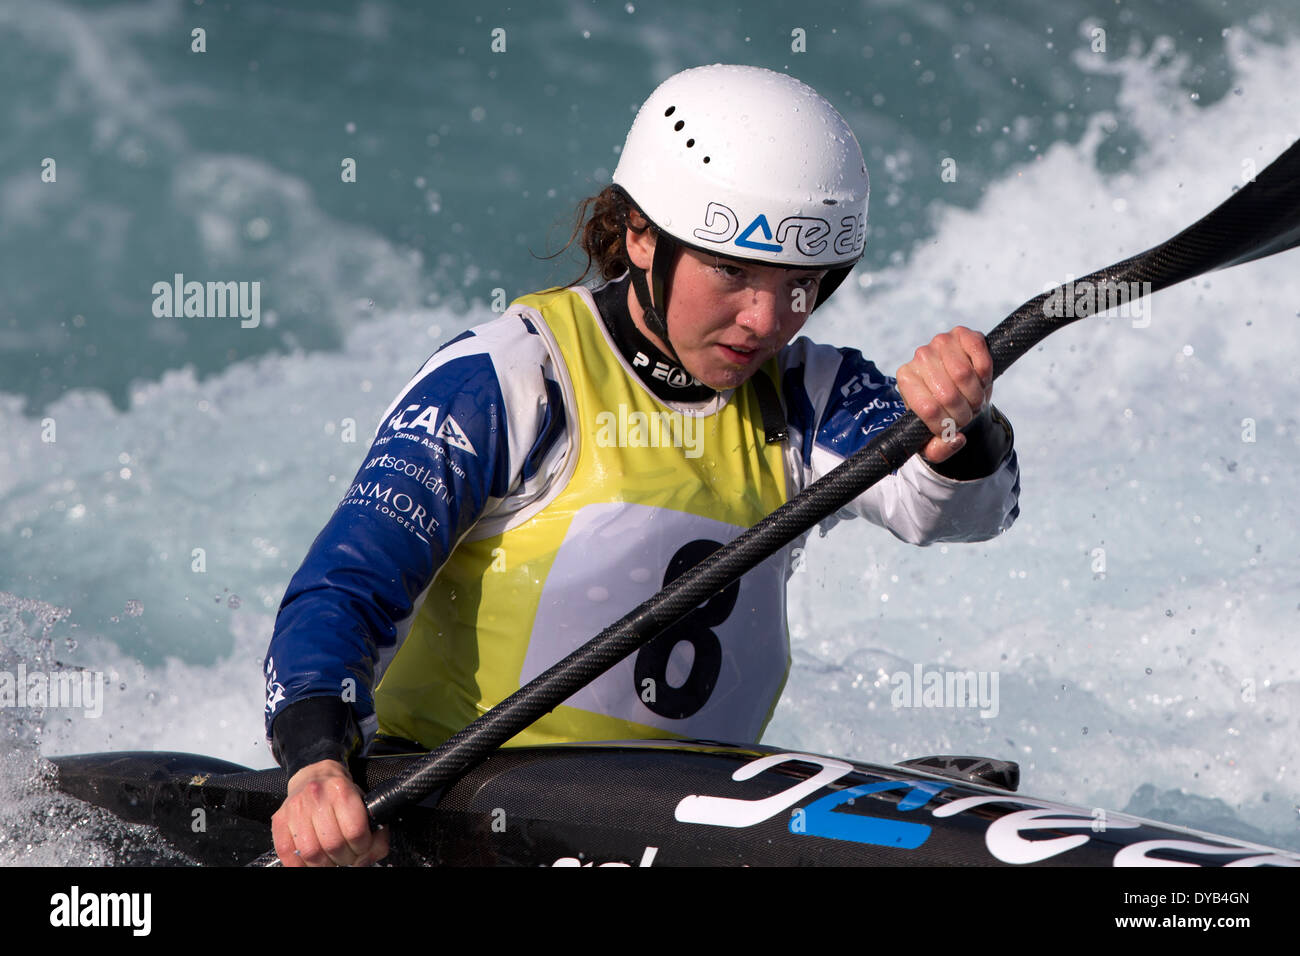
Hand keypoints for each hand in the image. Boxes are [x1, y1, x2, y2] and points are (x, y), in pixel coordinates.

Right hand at [271, 759, 388, 865]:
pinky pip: (287, 853)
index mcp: (341, 790)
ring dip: (324, 865)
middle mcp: (316, 796)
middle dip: (344, 858)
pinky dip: (300, 865)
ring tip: (330, 860)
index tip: (361, 847)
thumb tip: (366, 859)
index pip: (355, 831)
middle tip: (346, 856)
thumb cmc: (341, 794)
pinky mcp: (279, 820)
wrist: (314, 776)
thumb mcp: (364, 804)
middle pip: (333, 845)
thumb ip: (376, 832)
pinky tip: (311, 861)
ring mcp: (295, 808)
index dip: (362, 847)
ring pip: (311, 853)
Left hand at [895, 326, 992, 463]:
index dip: (947, 424)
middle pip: (948, 394)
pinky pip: (979, 354)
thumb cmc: (943, 414)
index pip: (928, 409)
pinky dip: (985, 374)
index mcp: (906, 380)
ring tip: (974, 401)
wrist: (959, 390)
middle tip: (967, 415)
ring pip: (964, 375)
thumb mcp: (934, 439)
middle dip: (964, 412)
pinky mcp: (963, 333)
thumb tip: (956, 439)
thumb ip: (939, 450)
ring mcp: (940, 342)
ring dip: (976, 395)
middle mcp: (919, 357)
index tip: (953, 428)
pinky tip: (982, 381)